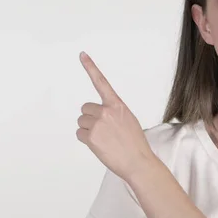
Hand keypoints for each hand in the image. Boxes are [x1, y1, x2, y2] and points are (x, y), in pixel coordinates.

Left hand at [76, 51, 156, 180]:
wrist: (138, 162)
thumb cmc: (135, 143)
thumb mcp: (128, 120)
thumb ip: (113, 112)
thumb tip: (99, 115)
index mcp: (117, 105)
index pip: (101, 82)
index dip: (90, 67)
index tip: (82, 55)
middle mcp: (106, 111)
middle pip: (85, 108)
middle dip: (90, 118)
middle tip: (104, 131)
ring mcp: (98, 123)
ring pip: (81, 122)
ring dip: (88, 130)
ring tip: (104, 139)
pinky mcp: (91, 136)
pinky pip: (79, 134)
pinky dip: (86, 140)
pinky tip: (99, 145)